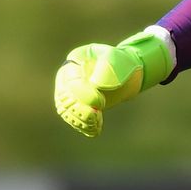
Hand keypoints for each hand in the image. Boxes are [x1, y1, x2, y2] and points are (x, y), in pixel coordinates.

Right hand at [54, 28, 174, 136]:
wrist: (126, 72)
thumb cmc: (121, 61)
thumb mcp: (116, 59)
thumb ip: (107, 68)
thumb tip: (95, 84)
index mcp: (73, 62)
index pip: (70, 81)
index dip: (82, 94)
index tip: (100, 102)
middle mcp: (66, 79)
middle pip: (64, 98)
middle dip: (78, 109)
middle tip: (96, 116)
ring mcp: (70, 94)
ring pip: (67, 111)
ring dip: (80, 120)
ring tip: (96, 124)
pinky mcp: (78, 107)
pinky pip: (75, 119)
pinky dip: (84, 126)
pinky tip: (95, 130)